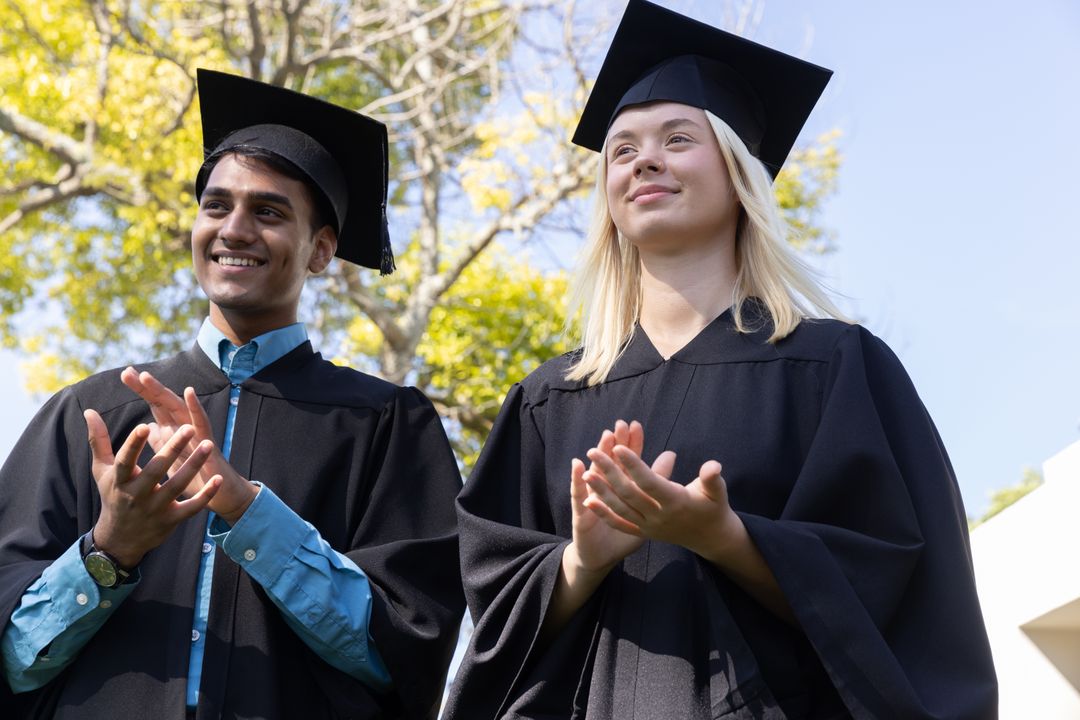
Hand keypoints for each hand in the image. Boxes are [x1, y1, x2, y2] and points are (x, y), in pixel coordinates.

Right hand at [85, 410, 220, 568]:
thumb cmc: (113, 495)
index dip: (133, 445)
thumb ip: (98, 441)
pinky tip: (219, 479)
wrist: (119, 539)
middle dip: (173, 449)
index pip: (125, 461)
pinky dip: (206, 495)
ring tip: (208, 444)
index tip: (146, 425)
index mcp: (119, 480)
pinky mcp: (172, 520)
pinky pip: (191, 508)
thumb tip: (89, 411)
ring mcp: (155, 509)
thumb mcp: (102, 470)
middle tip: (190, 428)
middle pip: (156, 470)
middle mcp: (136, 495)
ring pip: (177, 486)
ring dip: (193, 466)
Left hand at [121, 367, 258, 524]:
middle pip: (163, 403)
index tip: (126, 374)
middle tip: (129, 372)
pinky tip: (189, 393)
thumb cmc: (196, 477)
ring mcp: (197, 433)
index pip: (155, 406)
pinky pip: (203, 424)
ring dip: (163, 392)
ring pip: (179, 408)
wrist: (221, 494)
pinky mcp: (209, 444)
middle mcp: (185, 427)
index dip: (142, 390)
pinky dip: (196, 408)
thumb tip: (149, 426)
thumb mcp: (173, 459)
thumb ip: (162, 441)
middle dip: (147, 387)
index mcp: (173, 431)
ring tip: (147, 378)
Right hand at [566, 420, 649, 573]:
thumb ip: (658, 480)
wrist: (600, 557)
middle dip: (614, 443)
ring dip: (599, 457)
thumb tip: (671, 455)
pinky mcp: (581, 514)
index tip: (635, 425)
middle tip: (620, 424)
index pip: (626, 460)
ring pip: (595, 475)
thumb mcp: (648, 507)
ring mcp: (590, 499)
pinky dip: (577, 480)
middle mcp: (604, 488)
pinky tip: (578, 466)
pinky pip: (578, 496)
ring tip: (603, 439)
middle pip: (610, 462)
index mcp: (621, 486)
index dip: (630, 444)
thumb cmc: (625, 531)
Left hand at [583, 422, 739, 559]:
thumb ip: (712, 478)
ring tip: (585, 473)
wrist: (709, 537)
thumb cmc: (713, 507)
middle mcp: (659, 516)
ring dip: (602, 492)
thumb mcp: (717, 492)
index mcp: (676, 502)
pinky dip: (604, 514)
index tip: (618, 447)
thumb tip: (713, 466)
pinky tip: (588, 501)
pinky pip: (620, 524)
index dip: (634, 465)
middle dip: (610, 472)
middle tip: (593, 451)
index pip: (650, 482)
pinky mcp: (643, 534)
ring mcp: (649, 527)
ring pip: (621, 509)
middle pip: (630, 493)